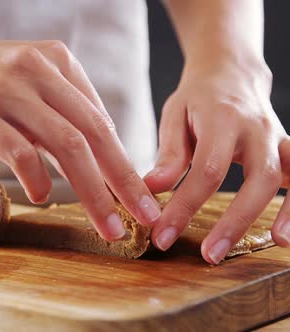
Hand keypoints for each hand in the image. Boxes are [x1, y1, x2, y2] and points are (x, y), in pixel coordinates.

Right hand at [0, 38, 162, 239]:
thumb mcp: (25, 84)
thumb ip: (58, 116)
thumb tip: (94, 163)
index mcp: (57, 61)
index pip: (99, 120)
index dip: (123, 162)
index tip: (138, 196)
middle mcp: (37, 71)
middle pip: (93, 133)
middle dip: (123, 180)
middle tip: (144, 216)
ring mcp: (7, 90)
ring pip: (66, 144)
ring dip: (92, 191)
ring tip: (106, 225)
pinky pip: (19, 151)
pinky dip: (37, 178)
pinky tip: (42, 197)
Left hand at [144, 58, 289, 263]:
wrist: (231, 72)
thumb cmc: (198, 98)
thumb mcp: (174, 116)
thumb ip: (169, 154)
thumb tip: (153, 189)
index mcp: (223, 119)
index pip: (207, 170)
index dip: (185, 206)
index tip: (162, 234)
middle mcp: (258, 129)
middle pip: (258, 178)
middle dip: (235, 220)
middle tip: (209, 254)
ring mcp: (279, 139)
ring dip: (287, 212)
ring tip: (275, 243)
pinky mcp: (289, 150)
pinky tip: (286, 232)